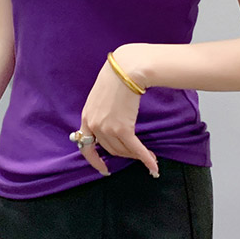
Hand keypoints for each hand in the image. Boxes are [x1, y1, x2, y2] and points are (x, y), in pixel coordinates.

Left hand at [76, 47, 158, 178]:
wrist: (126, 70)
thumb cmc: (116, 77)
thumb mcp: (100, 96)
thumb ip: (101, 112)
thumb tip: (112, 123)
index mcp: (87, 117)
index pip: (86, 146)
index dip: (95, 160)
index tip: (103, 168)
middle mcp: (94, 125)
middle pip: (111, 149)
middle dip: (126, 155)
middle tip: (138, 156)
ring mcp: (107, 128)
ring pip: (123, 150)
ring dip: (137, 156)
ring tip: (149, 157)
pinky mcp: (122, 128)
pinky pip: (135, 149)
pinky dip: (145, 158)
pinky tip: (153, 165)